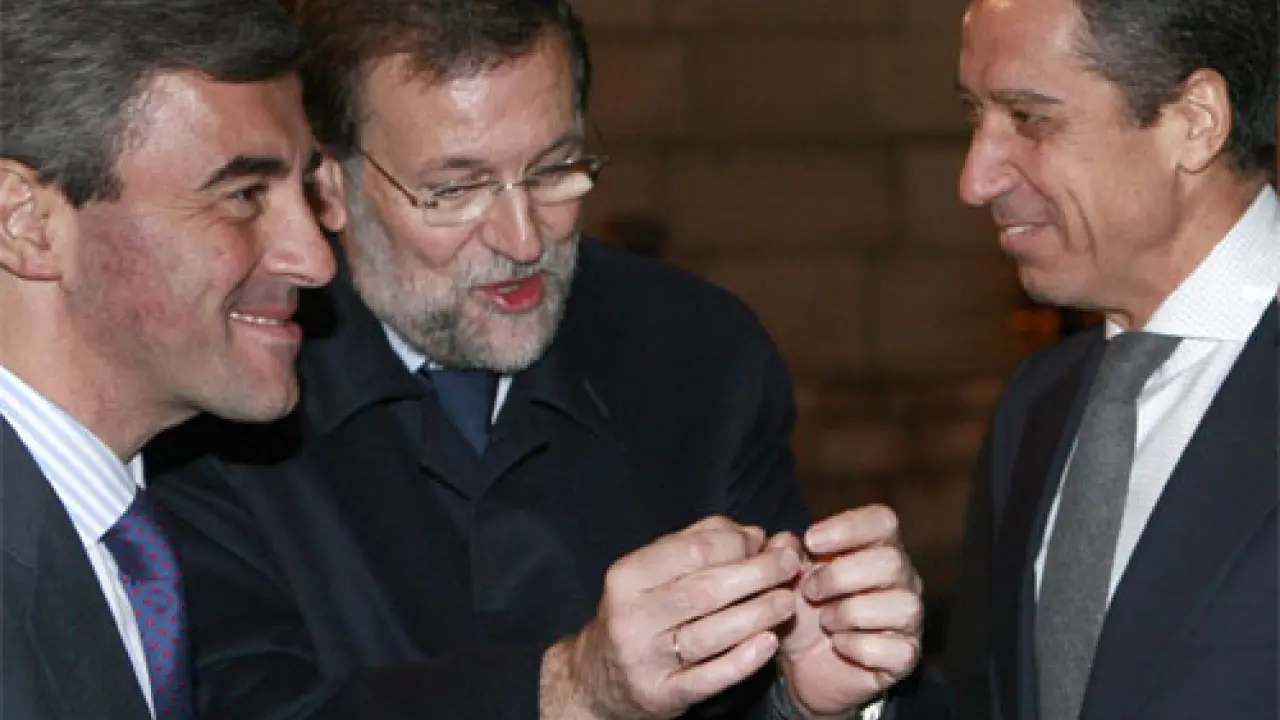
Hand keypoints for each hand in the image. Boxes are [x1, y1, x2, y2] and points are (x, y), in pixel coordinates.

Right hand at [541, 516, 802, 718]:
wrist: (598, 676)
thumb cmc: (639, 611)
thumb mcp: (654, 570)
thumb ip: (702, 544)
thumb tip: (758, 535)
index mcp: (628, 576)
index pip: (693, 551)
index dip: (738, 543)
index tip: (767, 542)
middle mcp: (631, 616)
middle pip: (706, 589)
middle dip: (758, 574)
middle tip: (790, 566)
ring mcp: (645, 659)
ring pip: (711, 634)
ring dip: (758, 614)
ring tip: (786, 601)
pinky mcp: (661, 695)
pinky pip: (708, 678)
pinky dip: (743, 661)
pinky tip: (769, 643)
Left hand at [773, 505, 923, 717]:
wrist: (804, 667)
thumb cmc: (804, 613)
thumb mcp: (786, 581)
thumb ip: (784, 555)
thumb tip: (786, 542)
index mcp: (877, 549)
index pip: (882, 521)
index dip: (848, 527)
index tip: (811, 542)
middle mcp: (902, 580)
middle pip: (891, 561)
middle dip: (840, 576)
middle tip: (810, 591)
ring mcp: (909, 620)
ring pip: (901, 605)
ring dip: (850, 613)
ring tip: (826, 621)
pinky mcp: (906, 657)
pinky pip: (895, 649)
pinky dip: (858, 646)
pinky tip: (839, 645)